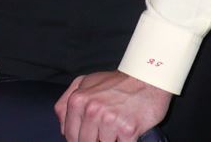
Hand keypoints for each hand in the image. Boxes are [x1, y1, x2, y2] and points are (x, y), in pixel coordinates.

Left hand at [55, 70, 171, 141]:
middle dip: (98, 139)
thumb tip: (62, 128)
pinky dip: (125, 141)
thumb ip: (65, 103)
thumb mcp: (85, 82)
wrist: (149, 76)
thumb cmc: (117, 82)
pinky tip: (129, 127)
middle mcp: (91, 110)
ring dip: (113, 139)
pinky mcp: (127, 129)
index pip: (71, 137)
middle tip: (109, 127)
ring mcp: (109, 120)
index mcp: (77, 101)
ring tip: (119, 124)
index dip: (82, 138)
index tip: (93, 132)